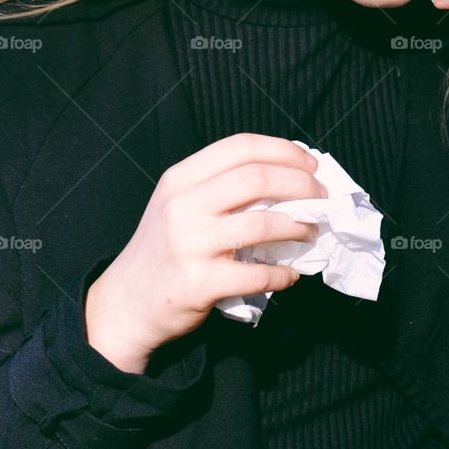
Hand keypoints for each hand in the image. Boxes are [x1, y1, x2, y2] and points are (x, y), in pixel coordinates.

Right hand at [85, 134, 326, 363]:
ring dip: (298, 226)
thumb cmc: (164, 248)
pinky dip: (282, 274)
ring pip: (262, 224)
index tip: (310, 163)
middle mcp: (182, 205)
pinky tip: (290, 275)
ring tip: (311, 232)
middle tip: (321, 196)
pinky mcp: (199, 283)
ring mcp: (190, 244)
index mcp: (181, 178)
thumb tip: (287, 174)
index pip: (240, 146)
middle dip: (300, 184)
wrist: (127, 302)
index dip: (283, 150)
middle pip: (256, 178)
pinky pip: (256, 274)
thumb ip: (220, 186)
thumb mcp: (179, 203)